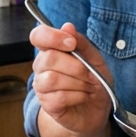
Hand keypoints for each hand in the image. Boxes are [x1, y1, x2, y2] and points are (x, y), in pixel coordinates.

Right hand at [30, 21, 112, 136]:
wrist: (97, 110)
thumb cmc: (94, 82)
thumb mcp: (95, 59)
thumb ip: (81, 43)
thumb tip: (67, 26)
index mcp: (52, 50)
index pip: (38, 36)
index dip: (52, 36)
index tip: (71, 43)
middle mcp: (42, 66)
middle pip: (49, 58)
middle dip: (76, 66)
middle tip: (90, 74)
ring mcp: (42, 86)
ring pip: (53, 79)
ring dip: (78, 83)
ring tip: (88, 86)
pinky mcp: (47, 104)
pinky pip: (59, 97)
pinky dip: (78, 96)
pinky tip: (83, 96)